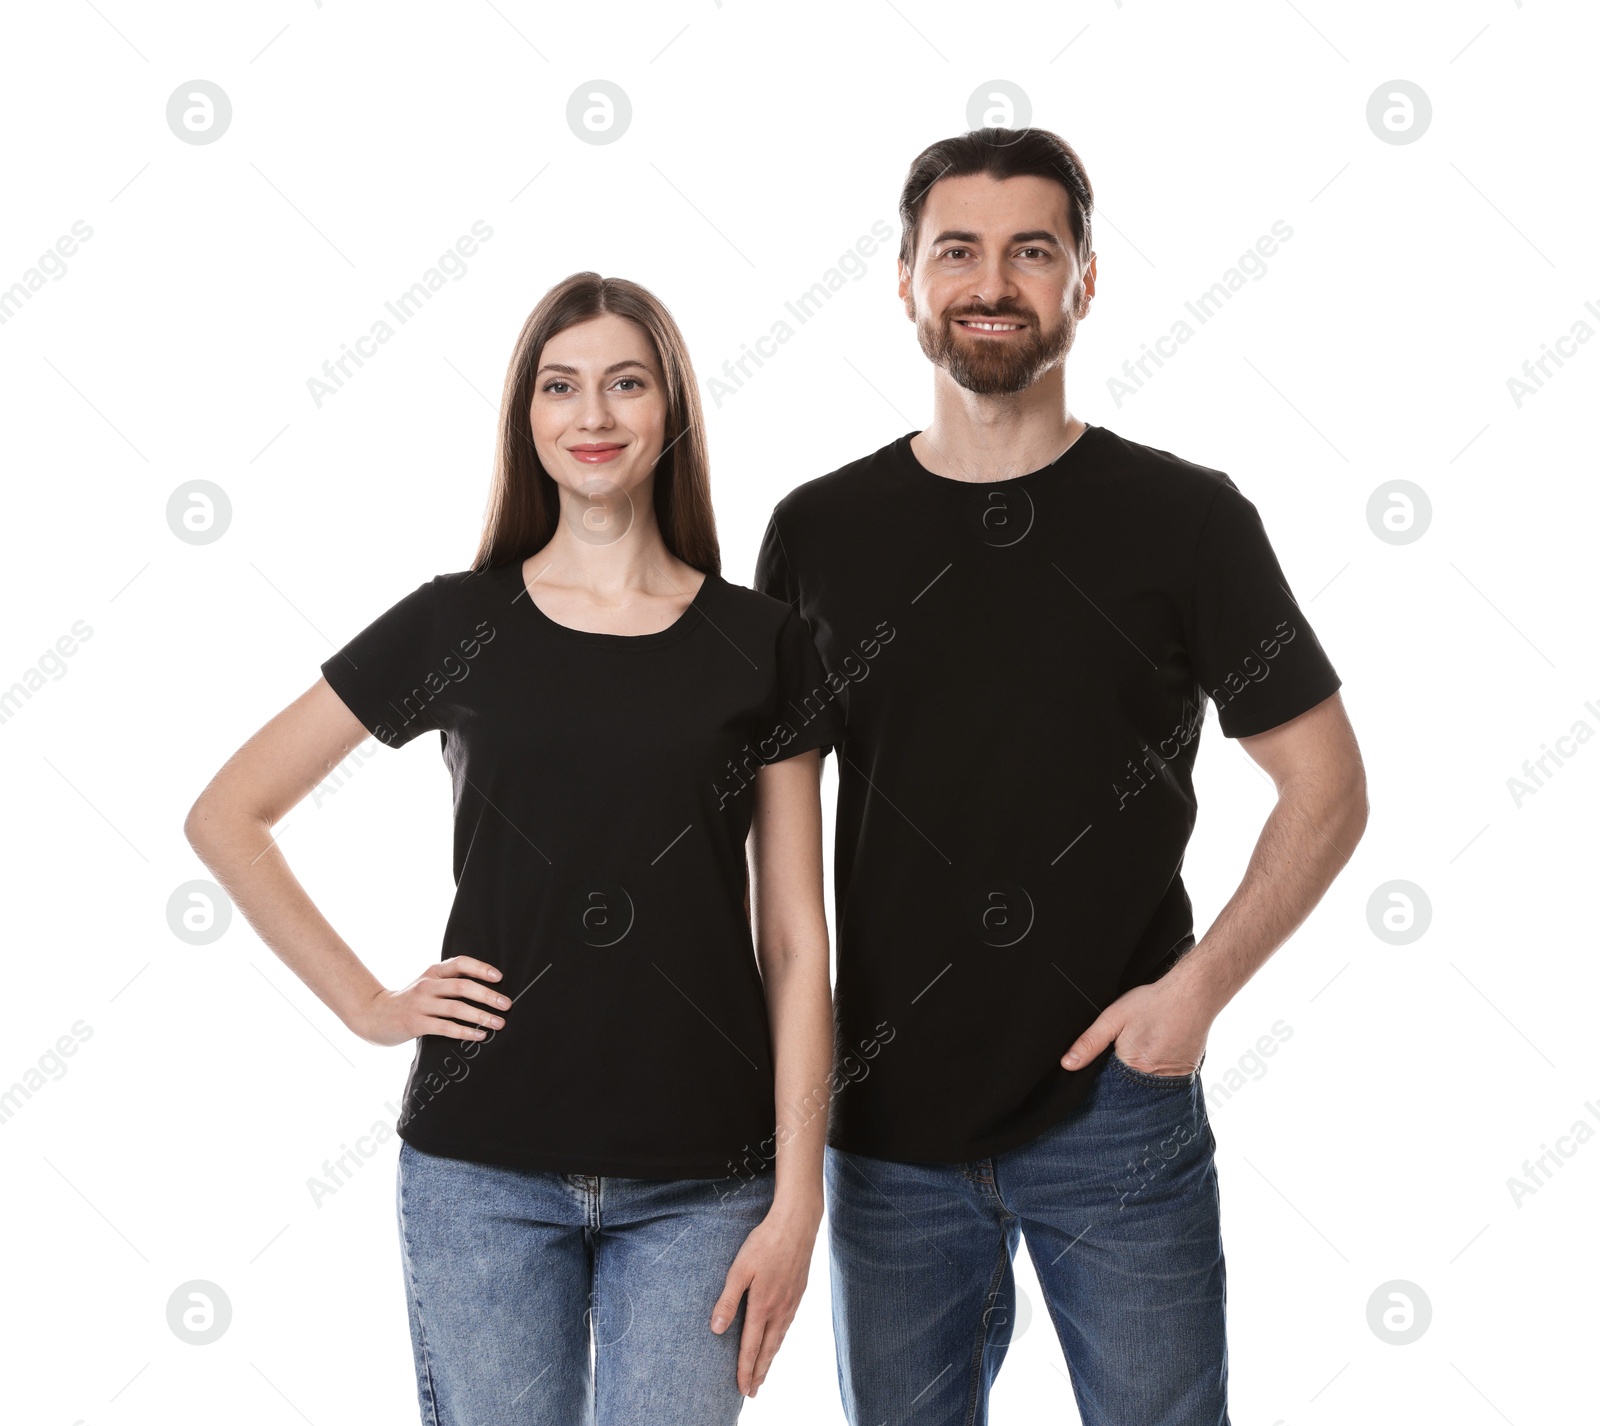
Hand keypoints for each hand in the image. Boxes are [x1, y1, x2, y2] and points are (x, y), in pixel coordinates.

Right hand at [347, 955, 509, 1046]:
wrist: (374, 1015)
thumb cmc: (409, 1000)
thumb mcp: (427, 984)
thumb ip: (449, 982)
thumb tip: (487, 989)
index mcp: (433, 972)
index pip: (460, 963)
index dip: (481, 968)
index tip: (499, 977)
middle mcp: (427, 985)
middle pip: (462, 986)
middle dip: (488, 995)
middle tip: (507, 1004)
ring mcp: (420, 1004)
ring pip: (456, 1007)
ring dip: (481, 1016)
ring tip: (499, 1023)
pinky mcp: (415, 1023)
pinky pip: (445, 1027)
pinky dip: (465, 1031)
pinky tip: (479, 1035)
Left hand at [709, 1196, 820, 1396]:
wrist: (796, 1224)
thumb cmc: (764, 1243)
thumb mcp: (739, 1268)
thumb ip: (728, 1299)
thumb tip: (716, 1329)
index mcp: (762, 1306)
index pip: (751, 1347)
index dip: (745, 1370)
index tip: (741, 1389)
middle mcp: (780, 1310)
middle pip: (768, 1350)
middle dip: (759, 1372)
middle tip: (752, 1392)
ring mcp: (792, 1302)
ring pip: (779, 1339)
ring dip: (770, 1359)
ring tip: (763, 1374)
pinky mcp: (799, 1293)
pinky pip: (788, 1325)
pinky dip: (780, 1341)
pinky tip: (777, 1340)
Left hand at [1060, 979, 1212, 1077]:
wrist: (1193, 994)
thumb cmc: (1152, 1003)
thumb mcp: (1113, 1017)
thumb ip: (1090, 1042)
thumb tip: (1067, 1065)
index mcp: (1133, 1067)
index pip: (1109, 1086)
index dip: (1102, 1077)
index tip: (1103, 1066)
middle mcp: (1154, 1081)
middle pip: (1128, 1089)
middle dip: (1121, 1080)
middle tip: (1128, 1051)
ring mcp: (1173, 1080)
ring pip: (1147, 1088)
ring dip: (1140, 1078)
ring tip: (1143, 1052)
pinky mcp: (1186, 1074)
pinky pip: (1165, 1082)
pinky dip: (1158, 1074)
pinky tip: (1157, 1055)